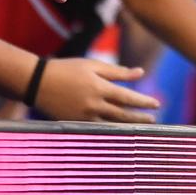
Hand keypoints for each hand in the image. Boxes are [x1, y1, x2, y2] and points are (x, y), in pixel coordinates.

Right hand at [34, 58, 158, 122]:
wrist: (39, 82)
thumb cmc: (68, 69)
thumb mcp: (93, 66)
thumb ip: (118, 72)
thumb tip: (140, 73)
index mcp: (99, 88)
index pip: (128, 98)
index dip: (143, 102)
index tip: (156, 104)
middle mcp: (93, 105)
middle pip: (122, 115)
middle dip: (139, 118)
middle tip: (154, 120)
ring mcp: (84, 116)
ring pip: (111, 125)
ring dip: (127, 126)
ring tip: (140, 127)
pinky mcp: (76, 122)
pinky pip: (97, 128)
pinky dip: (110, 129)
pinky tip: (119, 129)